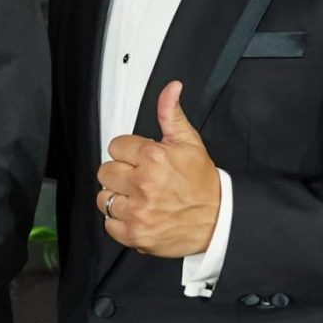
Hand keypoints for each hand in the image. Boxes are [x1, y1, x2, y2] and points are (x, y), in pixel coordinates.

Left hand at [97, 81, 220, 257]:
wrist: (218, 220)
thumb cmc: (202, 184)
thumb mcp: (189, 142)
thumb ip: (171, 113)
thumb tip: (171, 88)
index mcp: (153, 158)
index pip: (115, 147)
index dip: (128, 153)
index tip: (141, 161)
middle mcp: (143, 185)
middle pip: (105, 171)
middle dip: (120, 174)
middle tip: (139, 179)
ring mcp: (138, 211)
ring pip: (104, 198)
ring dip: (118, 198)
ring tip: (138, 198)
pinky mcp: (135, 234)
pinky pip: (109, 224)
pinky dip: (120, 222)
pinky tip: (137, 215)